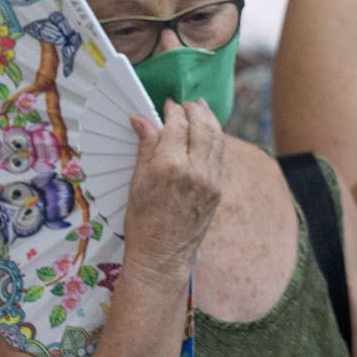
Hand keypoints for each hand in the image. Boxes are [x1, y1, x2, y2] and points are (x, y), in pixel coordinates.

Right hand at [123, 100, 225, 280]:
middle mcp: (195, 170)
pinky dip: (215, 139)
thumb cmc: (142, 221)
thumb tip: (142, 119)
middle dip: (195, 110)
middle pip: (202, 127)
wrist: (162, 254)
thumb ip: (145, 147)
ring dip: (210, 120)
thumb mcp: (137, 181)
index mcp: (170, 166)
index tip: (168, 104)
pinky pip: (220, 156)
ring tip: (202, 108)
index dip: (173, 111)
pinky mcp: (219, 189)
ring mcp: (211, 180)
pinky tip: (209, 133)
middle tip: (187, 102)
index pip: (177, 125)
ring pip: (217, 139)